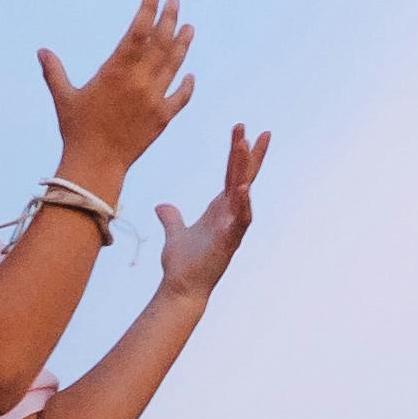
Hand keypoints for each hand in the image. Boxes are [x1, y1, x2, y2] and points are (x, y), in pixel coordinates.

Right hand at [40, 0, 195, 190]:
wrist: (96, 164)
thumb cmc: (76, 130)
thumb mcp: (64, 97)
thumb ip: (54, 72)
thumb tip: (41, 50)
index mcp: (115, 71)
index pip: (137, 33)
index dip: (147, 11)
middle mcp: (139, 81)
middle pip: (160, 44)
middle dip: (168, 20)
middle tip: (175, 3)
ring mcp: (154, 99)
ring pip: (174, 65)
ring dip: (182, 45)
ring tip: (189, 27)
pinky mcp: (163, 118)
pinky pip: (180, 97)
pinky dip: (187, 85)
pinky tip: (190, 74)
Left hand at [155, 126, 268, 299]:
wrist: (182, 288)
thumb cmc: (182, 264)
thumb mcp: (175, 233)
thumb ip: (171, 217)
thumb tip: (162, 206)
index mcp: (220, 209)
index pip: (233, 175)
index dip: (238, 154)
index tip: (244, 131)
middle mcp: (230, 214)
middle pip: (243, 177)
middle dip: (249, 153)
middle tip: (256, 129)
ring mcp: (232, 227)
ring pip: (243, 191)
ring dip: (245, 168)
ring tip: (245, 145)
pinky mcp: (229, 241)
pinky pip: (241, 219)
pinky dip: (243, 204)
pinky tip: (243, 187)